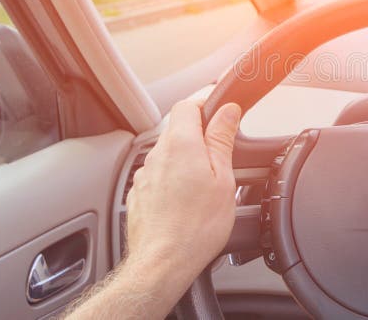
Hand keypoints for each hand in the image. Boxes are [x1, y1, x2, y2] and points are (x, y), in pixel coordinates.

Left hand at [125, 100, 241, 284]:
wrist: (163, 263)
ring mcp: (145, 175)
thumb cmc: (196, 227)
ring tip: (206, 183)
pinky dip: (174, 179)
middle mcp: (157, 155)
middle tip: (221, 155)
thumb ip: (222, 139)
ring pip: (169, 153)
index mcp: (181, 144)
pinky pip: (159, 175)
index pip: (188, 105)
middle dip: (200, 135)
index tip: (222, 112)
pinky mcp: (139, 194)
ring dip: (187, 159)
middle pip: (178, 128)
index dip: (206, 104)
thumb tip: (227, 111)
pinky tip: (188, 200)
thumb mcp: (223, 178)